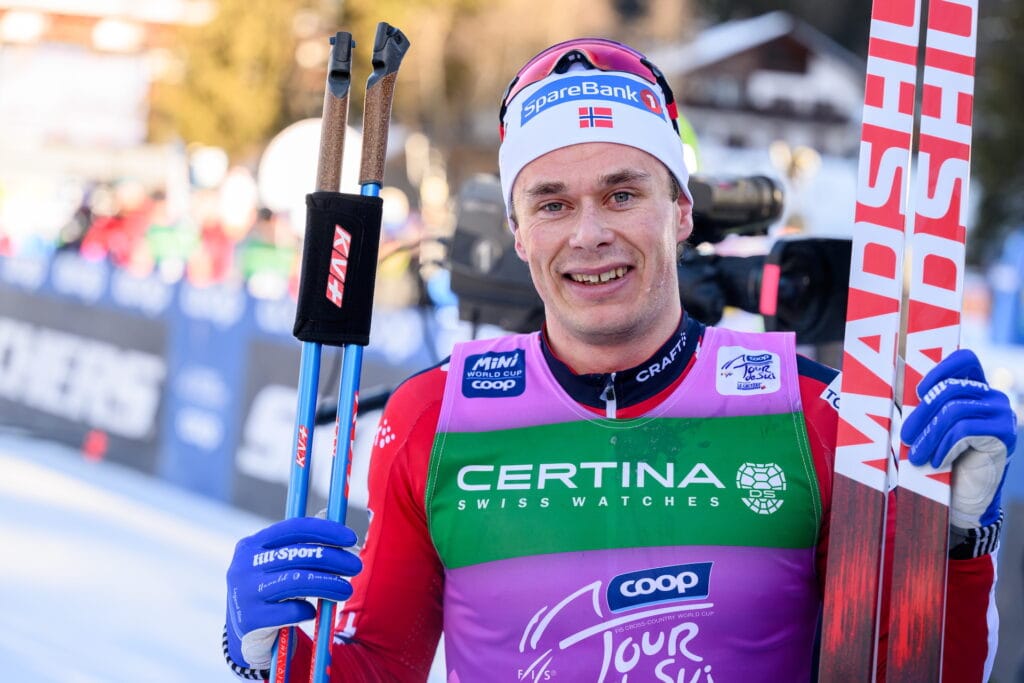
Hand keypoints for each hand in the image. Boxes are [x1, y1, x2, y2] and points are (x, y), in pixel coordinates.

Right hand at [225, 517, 361, 669]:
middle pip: (299, 554)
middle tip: (355, 566)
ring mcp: (244, 592)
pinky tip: (312, 611)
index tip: (350, 538)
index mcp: (251, 545)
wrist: (245, 635)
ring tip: (346, 590)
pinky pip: (291, 611)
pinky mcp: (251, 620)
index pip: (294, 528)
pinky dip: (307, 610)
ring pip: (296, 581)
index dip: (326, 530)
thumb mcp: (278, 564)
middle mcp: (243, 565)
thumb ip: (299, 543)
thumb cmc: (270, 592)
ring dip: (329, 584)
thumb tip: (330, 514)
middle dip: (334, 559)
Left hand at [901, 349, 1016, 528]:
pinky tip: (937, 462)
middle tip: (906, 438)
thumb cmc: (943, 459)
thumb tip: (895, 376)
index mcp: (976, 388)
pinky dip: (944, 446)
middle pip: (950, 390)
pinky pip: (964, 429)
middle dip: (921, 415)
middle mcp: (993, 396)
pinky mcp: (1005, 433)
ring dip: (929, 436)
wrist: (967, 498)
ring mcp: (1002, 413)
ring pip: (954, 410)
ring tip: (917, 456)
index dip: (939, 368)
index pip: (964, 359)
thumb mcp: (931, 426)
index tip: (918, 392)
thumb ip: (924, 404)